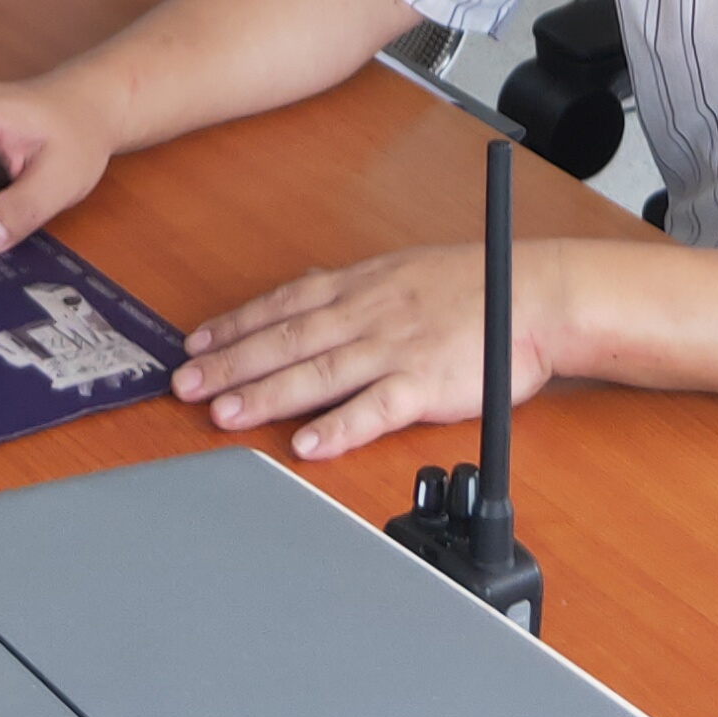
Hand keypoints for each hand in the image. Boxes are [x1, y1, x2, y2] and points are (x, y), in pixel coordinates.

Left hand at [171, 244, 549, 460]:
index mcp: (361, 286)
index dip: (235, 326)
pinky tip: (306, 445)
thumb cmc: (473, 285)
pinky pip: (375, 409)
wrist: (535, 295)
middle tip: (183, 386)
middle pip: (286, 340)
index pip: (283, 305)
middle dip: (230, 364)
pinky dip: (338, 428)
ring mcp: (394, 348)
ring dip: (265, 395)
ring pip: (318, 373)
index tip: (194, 345)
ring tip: (223, 415)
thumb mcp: (401, 271)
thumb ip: (353, 289)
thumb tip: (307, 297)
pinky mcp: (425, 383)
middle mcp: (368, 313)